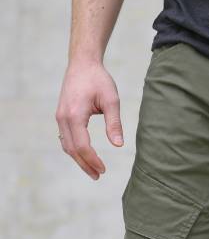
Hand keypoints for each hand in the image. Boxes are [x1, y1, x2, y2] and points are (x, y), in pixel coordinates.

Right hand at [56, 61, 123, 179]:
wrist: (82, 62)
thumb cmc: (98, 79)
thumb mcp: (111, 100)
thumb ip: (114, 123)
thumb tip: (118, 145)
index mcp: (74, 114)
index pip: (82, 145)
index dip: (92, 160)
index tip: (103, 169)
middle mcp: (63, 117)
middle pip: (72, 149)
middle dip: (85, 164)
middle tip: (99, 176)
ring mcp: (60, 117)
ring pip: (67, 146)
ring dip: (79, 160)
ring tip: (93, 171)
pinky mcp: (61, 116)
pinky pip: (65, 139)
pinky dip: (74, 150)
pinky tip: (84, 157)